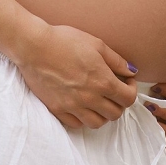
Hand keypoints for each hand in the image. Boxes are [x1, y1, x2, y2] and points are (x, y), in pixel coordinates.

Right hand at [16, 22, 137, 129]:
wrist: (34, 46)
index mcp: (103, 82)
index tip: (126, 81)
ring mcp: (72, 106)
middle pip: (115, 114)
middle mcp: (89, 98)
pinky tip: (81, 105)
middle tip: (113, 91)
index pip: (128, 99)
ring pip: (97, 123)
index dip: (131, 90)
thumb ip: (117, 61)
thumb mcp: (96, 45)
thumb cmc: (65, 40)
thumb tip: (132, 72)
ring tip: (98, 100)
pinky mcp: (57, 109)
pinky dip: (83, 118)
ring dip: (102, 114)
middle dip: (118, 103)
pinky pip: (76, 124)